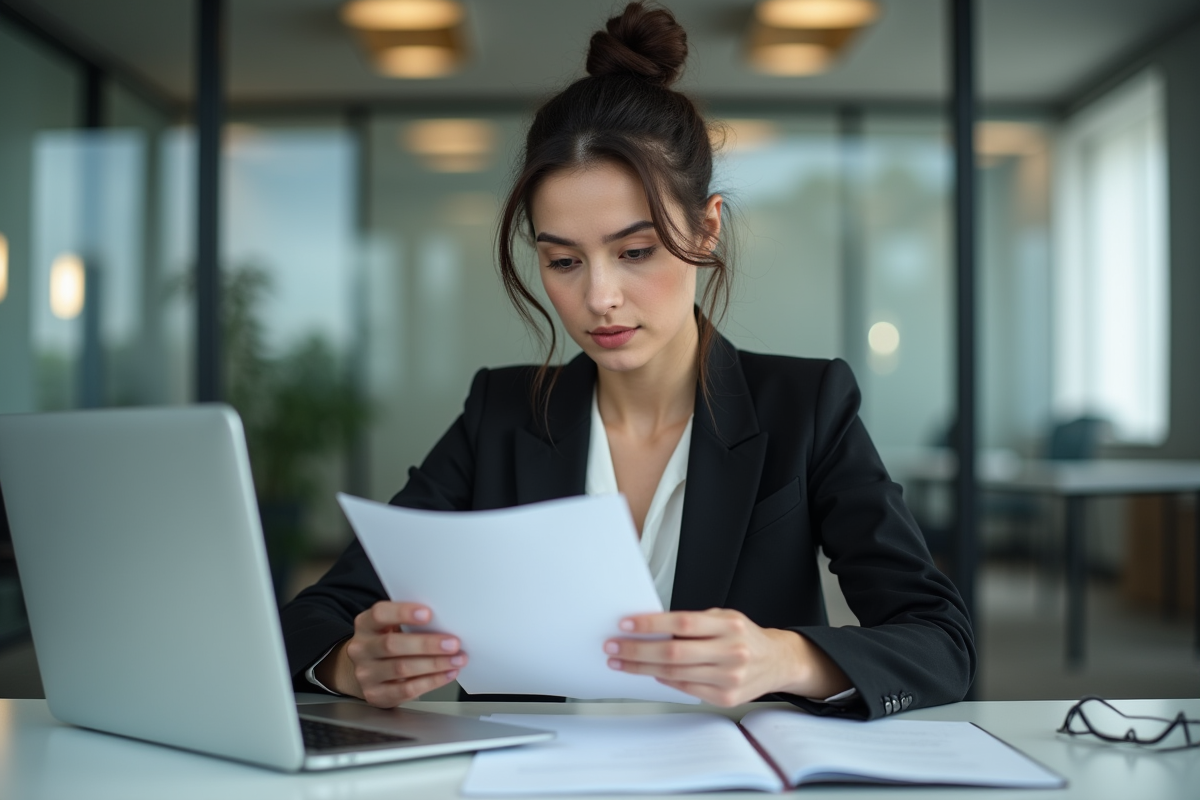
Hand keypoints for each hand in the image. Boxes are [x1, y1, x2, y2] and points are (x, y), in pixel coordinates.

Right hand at [315, 602, 466, 706]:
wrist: (366, 671)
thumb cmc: (386, 643)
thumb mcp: (390, 626)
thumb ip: (409, 622)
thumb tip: (445, 621)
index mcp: (365, 625)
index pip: (379, 614)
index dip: (403, 613)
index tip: (428, 614)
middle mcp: (361, 649)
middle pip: (392, 645)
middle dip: (426, 644)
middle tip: (453, 643)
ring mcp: (366, 674)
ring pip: (401, 668)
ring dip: (434, 664)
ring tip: (456, 659)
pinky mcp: (376, 695)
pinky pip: (406, 690)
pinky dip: (431, 681)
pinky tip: (447, 674)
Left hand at [604, 608, 850, 706]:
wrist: (777, 661)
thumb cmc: (744, 635)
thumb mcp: (723, 618)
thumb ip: (693, 623)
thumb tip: (651, 628)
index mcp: (729, 626)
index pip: (683, 623)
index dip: (652, 624)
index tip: (626, 624)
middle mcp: (731, 652)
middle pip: (674, 652)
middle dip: (638, 650)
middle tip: (613, 646)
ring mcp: (729, 678)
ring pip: (675, 673)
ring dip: (642, 667)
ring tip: (622, 661)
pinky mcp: (725, 698)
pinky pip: (685, 688)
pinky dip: (664, 680)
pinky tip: (650, 672)